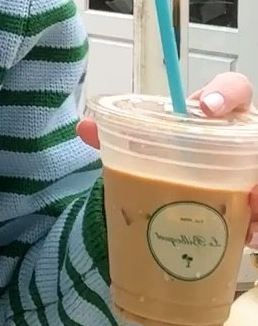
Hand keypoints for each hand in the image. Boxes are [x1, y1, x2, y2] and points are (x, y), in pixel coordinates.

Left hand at [78, 71, 257, 247]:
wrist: (181, 180)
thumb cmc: (173, 152)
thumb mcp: (151, 143)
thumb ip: (120, 135)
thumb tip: (84, 128)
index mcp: (220, 113)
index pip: (235, 90)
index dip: (226, 93)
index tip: (206, 107)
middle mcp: (242, 136)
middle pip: (256, 139)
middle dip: (254, 158)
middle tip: (240, 179)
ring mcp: (251, 166)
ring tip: (250, 218)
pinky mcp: (252, 197)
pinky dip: (257, 223)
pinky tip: (248, 236)